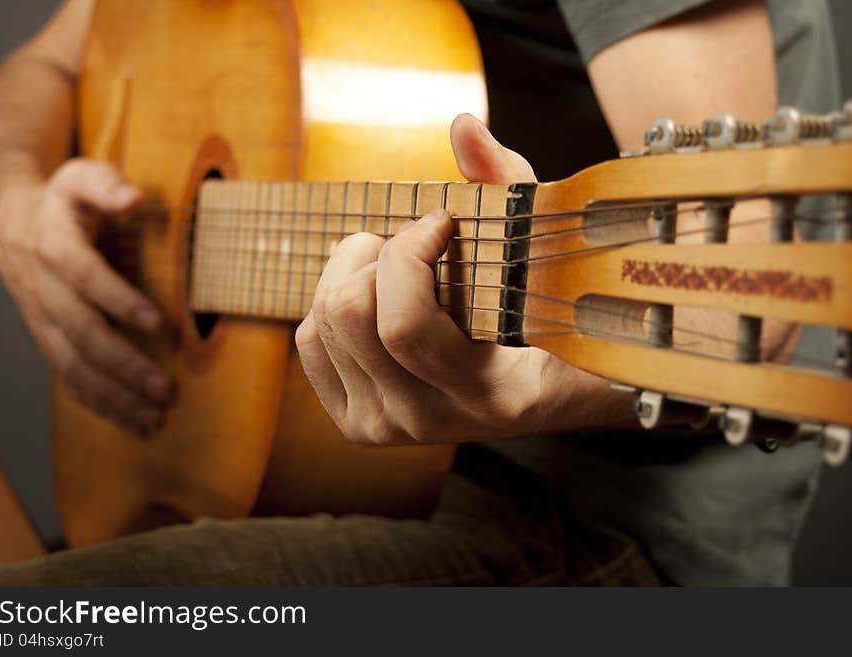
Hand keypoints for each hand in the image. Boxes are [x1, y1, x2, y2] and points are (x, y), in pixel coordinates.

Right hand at [0, 158, 173, 434]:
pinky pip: (69, 378)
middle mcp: (43, 289)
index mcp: (53, 245)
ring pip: (73, 366)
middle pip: (82, 333)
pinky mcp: (48, 341)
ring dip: (114, 397)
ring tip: (155, 419)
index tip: (160, 324)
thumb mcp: (81, 177)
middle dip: (125, 365)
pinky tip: (132, 423)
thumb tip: (133, 197)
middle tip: (167, 389)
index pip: (86, 277)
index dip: (120, 301)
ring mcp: (42, 320)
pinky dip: (100, 404)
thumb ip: (106, 185)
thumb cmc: (61, 200)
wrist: (12, 222)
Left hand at [296, 114, 605, 444]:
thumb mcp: (539, 252)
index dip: (409, 250)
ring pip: (320, 325)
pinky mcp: (357, 423)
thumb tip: (462, 127)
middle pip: (348, 315)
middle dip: (374, 253)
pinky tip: (375, 298)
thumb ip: (505, 187)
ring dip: (351, 273)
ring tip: (394, 266)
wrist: (539, 390)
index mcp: (488, 394)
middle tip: (411, 241)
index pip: (404, 325)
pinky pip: (308, 344)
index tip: (440, 220)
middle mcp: (429, 421)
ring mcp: (387, 429)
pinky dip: (331, 303)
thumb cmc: (543, 314)